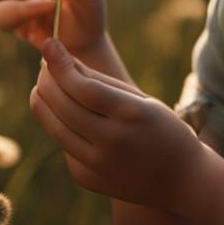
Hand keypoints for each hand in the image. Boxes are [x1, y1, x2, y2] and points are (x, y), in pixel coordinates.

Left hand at [30, 38, 207, 215]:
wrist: (180, 179)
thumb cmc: (162, 128)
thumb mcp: (141, 99)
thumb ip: (101, 82)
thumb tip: (63, 63)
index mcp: (131, 115)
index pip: (83, 87)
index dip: (61, 64)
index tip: (49, 44)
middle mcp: (111, 142)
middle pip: (64, 106)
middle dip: (47, 79)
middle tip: (45, 62)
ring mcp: (97, 165)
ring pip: (55, 127)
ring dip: (43, 101)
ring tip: (44, 83)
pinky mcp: (87, 178)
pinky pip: (64, 144)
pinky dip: (59, 124)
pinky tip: (65, 112)